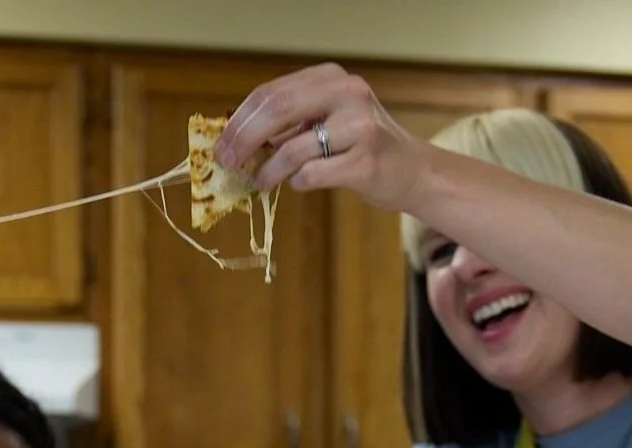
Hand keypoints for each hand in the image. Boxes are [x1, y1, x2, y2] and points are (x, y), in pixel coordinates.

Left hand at [215, 64, 431, 210]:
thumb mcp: (325, 120)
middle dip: (244, 141)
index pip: (272, 93)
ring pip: (292, 150)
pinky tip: (300, 183)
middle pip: (277, 111)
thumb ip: (288, 122)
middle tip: (228, 164)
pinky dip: (297, 184)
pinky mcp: (364, 161)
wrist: (410, 170)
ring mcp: (359, 126)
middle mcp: (347, 94)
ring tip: (262, 182)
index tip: (221, 146)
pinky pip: (311, 175)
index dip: (239, 121)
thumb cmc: (357, 147)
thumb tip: (235, 138)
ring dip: (267, 172)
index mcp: (330, 79)